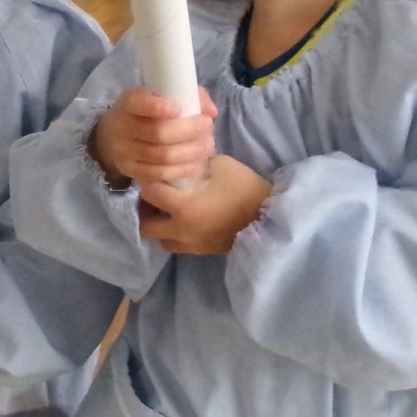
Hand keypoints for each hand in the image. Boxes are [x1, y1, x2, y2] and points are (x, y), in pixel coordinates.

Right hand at [90, 87, 218, 188]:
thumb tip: (211, 112)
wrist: (115, 136)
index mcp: (128, 103)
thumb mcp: (161, 96)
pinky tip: (196, 165)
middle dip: (189, 130)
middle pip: (158, 132)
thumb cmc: (147, 112)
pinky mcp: (131, 171)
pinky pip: (160, 174)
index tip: (179, 109)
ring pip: (163, 156)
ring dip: (191, 152)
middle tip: (208, 126)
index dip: (158, 107)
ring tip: (208, 146)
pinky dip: (182, 170)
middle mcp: (122, 127)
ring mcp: (125, 152)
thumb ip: (189, 96)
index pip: (138, 103)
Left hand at [138, 155, 273, 254]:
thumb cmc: (245, 188)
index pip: (149, 194)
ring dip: (160, 227)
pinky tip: (184, 222)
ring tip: (167, 213)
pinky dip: (175, 236)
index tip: (153, 175)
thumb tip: (184, 164)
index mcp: (183, 207)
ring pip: (161, 241)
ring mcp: (192, 245)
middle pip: (146, 227)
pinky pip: (179, 246)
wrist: (270, 218)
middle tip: (154, 199)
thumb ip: (196, 165)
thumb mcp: (220, 166)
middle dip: (145, 212)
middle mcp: (181, 230)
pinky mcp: (203, 252)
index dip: (148, 183)